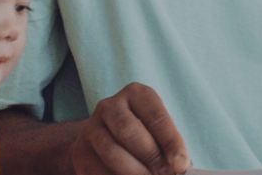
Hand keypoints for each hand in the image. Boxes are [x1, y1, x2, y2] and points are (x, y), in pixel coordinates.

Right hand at [70, 82, 191, 174]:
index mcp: (136, 94)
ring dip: (135, 173)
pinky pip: (98, 171)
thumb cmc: (145, 135)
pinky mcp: (80, 153)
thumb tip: (180, 166)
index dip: (171, 142)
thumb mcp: (158, 131)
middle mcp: (109, 106)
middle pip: (130, 132)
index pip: (156, 117)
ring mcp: (91, 128)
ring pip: (113, 153)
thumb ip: (168, 146)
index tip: (181, 164)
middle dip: (152, 158)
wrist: (106, 140)